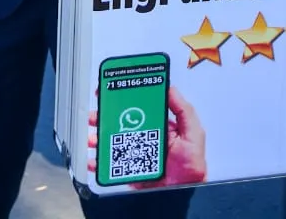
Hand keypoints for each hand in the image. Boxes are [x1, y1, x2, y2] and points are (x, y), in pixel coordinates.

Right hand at [88, 86, 206, 188]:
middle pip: (120, 121)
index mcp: (159, 125)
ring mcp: (136, 153)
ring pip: (112, 141)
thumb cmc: (191, 169)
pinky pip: (111, 163)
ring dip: (98, 137)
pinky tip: (94, 158)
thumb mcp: (193, 135)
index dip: (125, 97)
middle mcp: (146, 137)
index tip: (112, 90)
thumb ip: (184, 111)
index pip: (140, 106)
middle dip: (105, 116)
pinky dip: (99, 161)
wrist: (182, 196)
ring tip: (92, 137)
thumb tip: (170, 88)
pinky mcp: (129, 169)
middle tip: (96, 115)